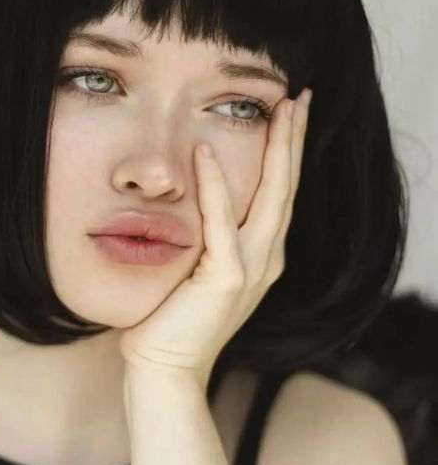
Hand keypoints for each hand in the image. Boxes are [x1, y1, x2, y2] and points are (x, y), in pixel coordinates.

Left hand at [118, 88, 312, 388]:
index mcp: (260, 256)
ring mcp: (251, 269)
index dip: (287, 154)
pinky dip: (216, 187)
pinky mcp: (225, 279)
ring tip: (280, 110)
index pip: (280, 194)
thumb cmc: (172, 320)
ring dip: (276, 151)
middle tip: (299, 97)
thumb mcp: (196, 270)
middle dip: (293, 141)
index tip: (290, 114)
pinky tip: (206, 152)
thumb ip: (205, 236)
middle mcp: (265, 259)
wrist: (165, 367)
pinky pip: (221, 225)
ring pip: (272, 198)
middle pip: (287, 188)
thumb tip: (186, 195)